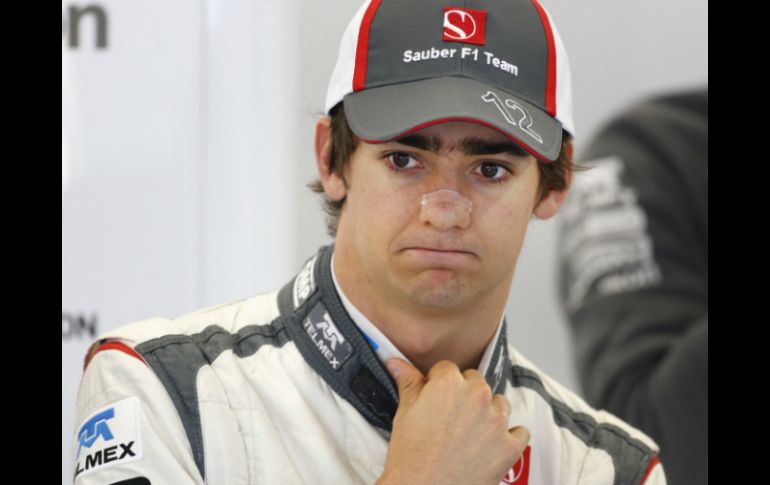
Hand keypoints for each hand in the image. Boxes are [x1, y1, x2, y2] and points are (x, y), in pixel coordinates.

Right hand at [377, 358, 529, 484]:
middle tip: (450, 418)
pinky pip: (520, 432)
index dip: (439, 384)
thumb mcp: (404, 413)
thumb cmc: (411, 457)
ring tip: (469, 434)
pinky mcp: (511, 446)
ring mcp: (497, 421)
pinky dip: (509, 437)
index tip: (435, 399)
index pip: (448, 369)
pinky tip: (492, 445)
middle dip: (464, 395)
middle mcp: (477, 396)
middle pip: (476, 382)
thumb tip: (396, 362)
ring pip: (499, 403)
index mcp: (449, 384)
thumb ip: (407, 382)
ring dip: (488, 413)